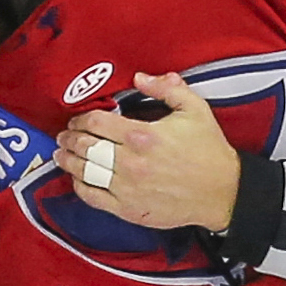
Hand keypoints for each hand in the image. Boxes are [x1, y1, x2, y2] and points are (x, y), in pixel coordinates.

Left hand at [56, 72, 240, 230]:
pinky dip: (80, 186)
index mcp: (142, 135)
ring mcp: (127, 188)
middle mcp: (130, 161)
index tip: (77, 119)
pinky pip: (94, 197)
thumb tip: (139, 77)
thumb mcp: (195, 109)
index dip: (81, 119)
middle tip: (65, 136)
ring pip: (85, 171)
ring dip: (68, 161)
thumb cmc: (209, 150)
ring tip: (61, 155)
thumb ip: (166, 88)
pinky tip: (77, 178)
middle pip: (86, 146)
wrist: (223, 192)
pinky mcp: (129, 209)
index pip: (96, 122)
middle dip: (70, 139)